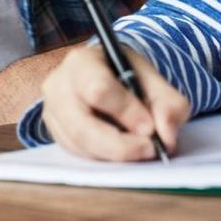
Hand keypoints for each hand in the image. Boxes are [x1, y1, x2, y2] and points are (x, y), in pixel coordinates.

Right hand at [39, 43, 189, 161]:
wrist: (108, 77)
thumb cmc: (129, 78)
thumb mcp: (155, 82)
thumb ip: (169, 105)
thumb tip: (166, 137)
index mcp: (82, 62)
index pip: (98, 90)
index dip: (126, 112)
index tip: (150, 128)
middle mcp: (58, 86)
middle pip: (82, 126)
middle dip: (120, 145)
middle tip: (149, 150)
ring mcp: (51, 112)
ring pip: (79, 145)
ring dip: (113, 155)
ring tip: (139, 151)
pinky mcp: (54, 134)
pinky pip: (77, 155)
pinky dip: (103, 158)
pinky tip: (120, 151)